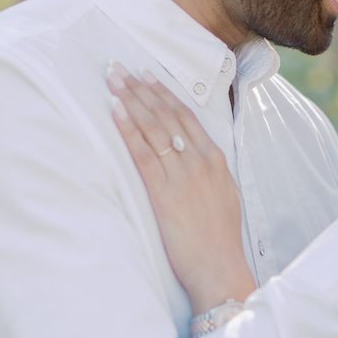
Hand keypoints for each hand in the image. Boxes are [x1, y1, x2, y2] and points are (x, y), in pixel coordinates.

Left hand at [107, 64, 255, 311]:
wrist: (219, 269)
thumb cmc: (219, 240)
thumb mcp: (224, 197)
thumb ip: (209, 173)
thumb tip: (193, 158)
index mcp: (216, 160)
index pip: (187, 117)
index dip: (164, 94)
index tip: (147, 76)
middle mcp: (200, 161)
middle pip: (167, 115)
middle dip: (141, 88)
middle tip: (120, 68)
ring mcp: (183, 175)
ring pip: (154, 128)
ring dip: (131, 100)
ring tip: (113, 80)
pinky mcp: (165, 193)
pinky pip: (143, 154)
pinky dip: (128, 129)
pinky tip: (115, 111)